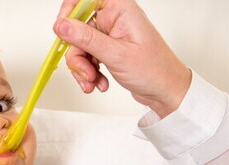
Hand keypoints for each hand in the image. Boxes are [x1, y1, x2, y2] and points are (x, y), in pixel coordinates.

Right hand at [53, 0, 191, 117]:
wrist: (166, 92)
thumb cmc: (155, 70)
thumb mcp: (116, 55)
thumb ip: (86, 38)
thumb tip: (61, 25)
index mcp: (120, 8)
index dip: (69, 13)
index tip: (63, 33)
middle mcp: (114, 18)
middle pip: (77, 28)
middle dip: (77, 54)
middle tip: (85, 72)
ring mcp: (110, 35)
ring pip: (80, 46)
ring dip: (82, 68)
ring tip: (93, 82)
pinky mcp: (108, 49)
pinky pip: (87, 57)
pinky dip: (89, 72)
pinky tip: (99, 83)